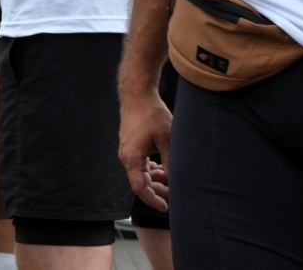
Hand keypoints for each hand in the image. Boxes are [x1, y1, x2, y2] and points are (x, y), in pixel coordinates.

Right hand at [119, 91, 172, 210]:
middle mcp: (126, 156)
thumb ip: (170, 162)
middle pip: (140, 182)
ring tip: (170, 180)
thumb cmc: (151, 114)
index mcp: (132, 158)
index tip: (165, 207)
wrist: (138, 95)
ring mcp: (128, 150)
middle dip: (156, 190)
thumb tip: (176, 181)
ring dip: (154, 179)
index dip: (152, 200)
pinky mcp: (131, 145)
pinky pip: (140, 164)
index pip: (140, 188)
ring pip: (141, 173)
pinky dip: (151, 169)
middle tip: (173, 194)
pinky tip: (162, 168)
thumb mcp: (166, 139)